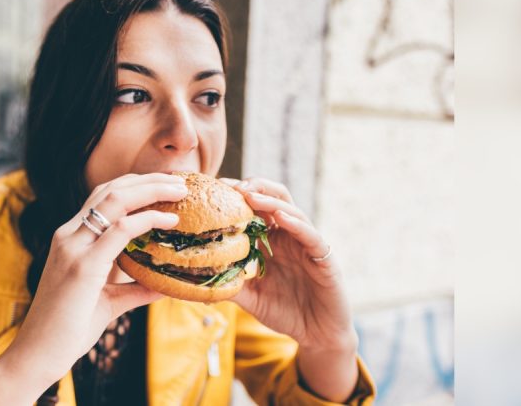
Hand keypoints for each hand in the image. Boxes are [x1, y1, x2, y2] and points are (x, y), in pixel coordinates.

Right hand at [0, 173, 186, 403]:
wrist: (37, 354)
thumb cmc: (68, 329)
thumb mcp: (108, 302)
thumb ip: (134, 289)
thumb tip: (164, 286)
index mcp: (71, 239)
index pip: (103, 196)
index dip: (136, 185)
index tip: (166, 185)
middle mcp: (69, 235)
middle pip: (111, 189)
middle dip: (148, 179)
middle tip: (181, 181)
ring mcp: (73, 248)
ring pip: (115, 200)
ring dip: (152, 190)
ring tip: (180, 191)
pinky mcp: (83, 266)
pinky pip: (120, 230)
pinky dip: (147, 220)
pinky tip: (169, 222)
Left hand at [221, 177, 358, 401]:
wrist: (317, 334)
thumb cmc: (286, 313)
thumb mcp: (251, 298)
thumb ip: (231, 285)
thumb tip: (197, 280)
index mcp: (272, 241)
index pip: (255, 210)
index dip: (237, 197)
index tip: (215, 189)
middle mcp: (289, 237)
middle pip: (274, 199)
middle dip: (254, 187)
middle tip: (231, 186)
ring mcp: (307, 244)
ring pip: (292, 211)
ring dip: (270, 200)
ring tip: (250, 194)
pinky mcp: (324, 257)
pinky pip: (310, 235)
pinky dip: (296, 223)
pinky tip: (280, 217)